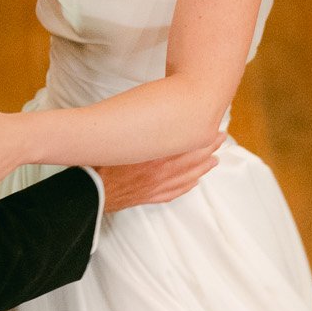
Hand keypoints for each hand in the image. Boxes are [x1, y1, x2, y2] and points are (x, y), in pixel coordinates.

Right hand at [97, 137, 223, 213]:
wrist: (91, 191)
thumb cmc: (101, 164)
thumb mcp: (122, 139)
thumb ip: (139, 128)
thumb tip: (151, 113)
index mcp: (155, 156)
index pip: (187, 145)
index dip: (202, 137)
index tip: (213, 128)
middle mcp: (160, 173)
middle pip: (192, 160)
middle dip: (208, 148)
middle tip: (220, 139)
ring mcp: (156, 187)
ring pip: (187, 177)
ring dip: (202, 168)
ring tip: (214, 160)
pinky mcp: (149, 197)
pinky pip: (173, 193)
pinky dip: (186, 186)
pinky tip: (193, 182)